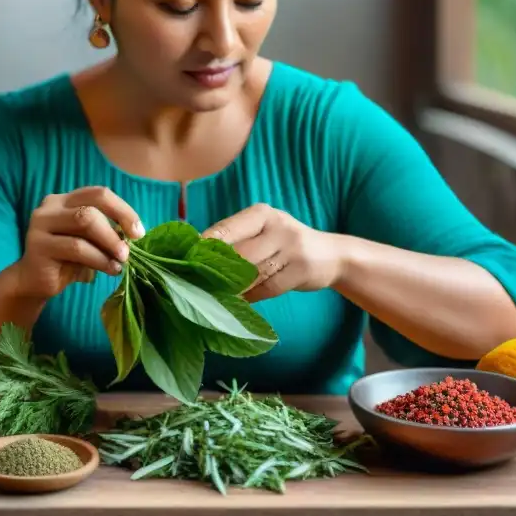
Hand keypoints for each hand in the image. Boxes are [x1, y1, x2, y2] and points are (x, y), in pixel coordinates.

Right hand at [16, 186, 144, 299]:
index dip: (122, 210)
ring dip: (109, 243)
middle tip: (129, 250)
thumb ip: (106, 231)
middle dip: (117, 227)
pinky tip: (109, 269)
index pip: (98, 194)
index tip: (138, 232)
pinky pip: (77, 247)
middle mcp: (50, 207)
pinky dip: (99, 259)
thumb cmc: (67, 260)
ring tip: (120, 261)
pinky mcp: (38, 246)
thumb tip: (134, 233)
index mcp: (64, 200)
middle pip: (92, 206)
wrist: (34, 282)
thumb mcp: (90, 241)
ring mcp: (41, 225)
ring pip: (85, 222)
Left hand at [203, 203, 345, 302]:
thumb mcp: (264, 231)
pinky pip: (268, 288)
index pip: (226, 230)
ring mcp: (291, 248)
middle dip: (216, 271)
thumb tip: (197, 255)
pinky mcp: (301, 271)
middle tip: (196, 284)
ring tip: (214, 294)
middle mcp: (277, 227)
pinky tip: (240, 301)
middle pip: (237, 254)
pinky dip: (251, 296)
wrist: (331, 255)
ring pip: (252, 273)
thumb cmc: (284, 243)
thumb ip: (236, 239)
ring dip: (232, 287)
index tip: (185, 261)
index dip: (204, 247)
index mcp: (261, 214)